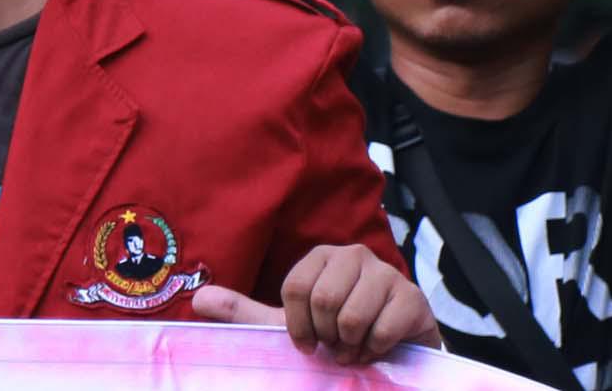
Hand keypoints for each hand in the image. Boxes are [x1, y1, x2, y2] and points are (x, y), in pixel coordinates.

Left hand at [196, 246, 441, 363]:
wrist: (389, 356)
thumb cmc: (335, 337)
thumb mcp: (288, 327)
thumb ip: (244, 313)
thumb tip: (198, 298)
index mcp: (322, 258)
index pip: (295, 288)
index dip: (298, 326)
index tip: (307, 342)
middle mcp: (355, 255)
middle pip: (324, 299)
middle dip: (327, 336)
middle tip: (335, 344)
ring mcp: (388, 273)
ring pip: (352, 316)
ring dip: (351, 346)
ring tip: (355, 347)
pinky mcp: (413, 297)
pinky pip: (383, 328)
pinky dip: (376, 349)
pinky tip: (379, 347)